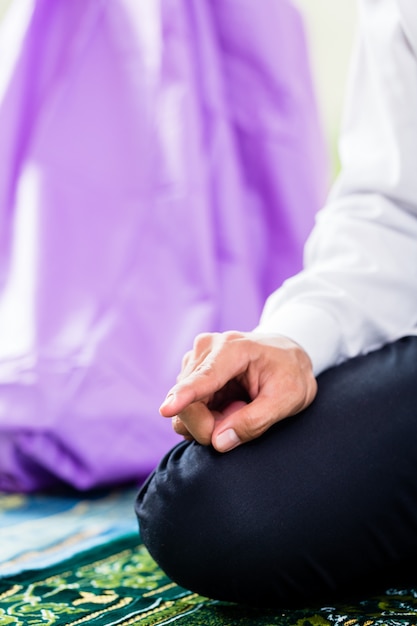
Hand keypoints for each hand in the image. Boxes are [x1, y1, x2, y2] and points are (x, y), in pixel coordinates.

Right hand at [159, 331, 316, 452]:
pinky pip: (186, 410)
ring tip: (239, 409)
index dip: (184, 396)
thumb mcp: (288, 399)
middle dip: (210, 426)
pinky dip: (206, 418)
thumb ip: (256, 421)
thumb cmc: (290, 373)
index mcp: (233, 348)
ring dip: (209, 422)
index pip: (204, 377)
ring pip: (183, 411)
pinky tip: (227, 407)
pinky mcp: (190, 374)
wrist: (285, 355)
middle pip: (189, 403)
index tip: (166, 410)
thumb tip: (218, 442)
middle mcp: (206, 349)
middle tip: (243, 420)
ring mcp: (194, 361)